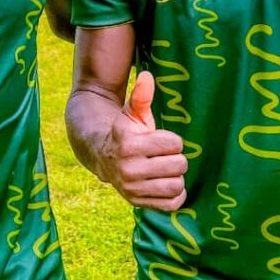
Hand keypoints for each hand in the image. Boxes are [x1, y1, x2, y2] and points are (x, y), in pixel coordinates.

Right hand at [97, 71, 187, 210]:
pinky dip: (175, 194)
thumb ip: (141, 95)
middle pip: (179, 165)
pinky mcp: (136, 202)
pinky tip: (165, 183)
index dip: (173, 140)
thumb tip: (147, 76)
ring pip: (177, 185)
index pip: (175, 144)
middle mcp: (127, 168)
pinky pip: (171, 204)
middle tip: (165, 155)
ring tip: (165, 169)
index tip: (161, 139)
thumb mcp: (131, 112)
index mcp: (128, 143)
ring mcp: (131, 188)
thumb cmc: (124, 131)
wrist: (100, 156)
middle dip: (176, 158)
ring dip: (176, 176)